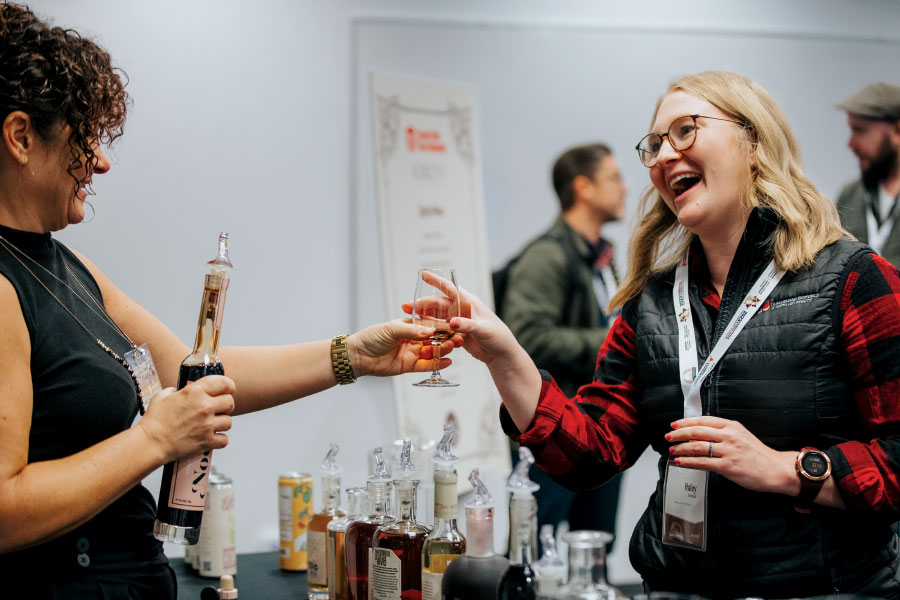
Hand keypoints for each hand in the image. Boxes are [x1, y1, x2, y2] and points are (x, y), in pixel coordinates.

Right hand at [138, 375, 235, 462]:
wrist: (150, 442)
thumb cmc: (155, 421)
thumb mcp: (163, 395)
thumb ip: (179, 390)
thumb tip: (185, 391)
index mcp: (195, 392)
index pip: (225, 383)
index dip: (228, 386)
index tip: (227, 389)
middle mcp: (204, 407)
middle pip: (230, 402)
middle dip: (224, 405)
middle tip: (216, 408)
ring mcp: (207, 425)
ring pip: (229, 421)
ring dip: (221, 423)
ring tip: (210, 424)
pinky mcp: (207, 441)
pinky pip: (224, 439)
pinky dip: (219, 439)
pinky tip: (210, 436)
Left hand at [348, 320, 462, 376]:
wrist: (358, 356)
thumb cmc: (371, 338)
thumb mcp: (391, 329)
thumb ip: (411, 331)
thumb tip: (430, 331)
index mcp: (408, 326)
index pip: (429, 325)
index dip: (442, 326)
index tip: (454, 325)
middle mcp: (412, 339)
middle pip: (434, 339)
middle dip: (446, 338)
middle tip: (458, 337)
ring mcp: (412, 353)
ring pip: (432, 352)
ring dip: (444, 350)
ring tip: (454, 347)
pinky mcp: (409, 366)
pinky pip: (427, 365)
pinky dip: (437, 364)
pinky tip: (448, 361)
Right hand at [401, 272, 519, 368]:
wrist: (502, 354)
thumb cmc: (499, 337)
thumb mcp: (484, 330)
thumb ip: (468, 326)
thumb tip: (452, 322)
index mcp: (470, 302)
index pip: (450, 288)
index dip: (436, 281)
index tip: (423, 274)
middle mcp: (462, 309)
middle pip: (438, 303)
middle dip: (422, 303)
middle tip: (406, 306)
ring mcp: (459, 321)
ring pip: (437, 317)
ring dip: (424, 317)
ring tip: (409, 318)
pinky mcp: (457, 333)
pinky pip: (440, 329)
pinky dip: (431, 330)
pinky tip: (420, 331)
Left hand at [667, 416, 798, 495]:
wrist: (775, 470)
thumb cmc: (758, 455)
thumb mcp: (741, 435)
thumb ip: (723, 433)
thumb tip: (699, 434)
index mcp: (732, 426)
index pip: (703, 420)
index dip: (685, 422)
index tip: (675, 425)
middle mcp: (729, 436)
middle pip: (697, 431)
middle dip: (679, 434)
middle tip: (669, 437)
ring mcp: (728, 451)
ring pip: (697, 446)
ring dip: (681, 448)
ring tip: (672, 450)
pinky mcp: (728, 466)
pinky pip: (702, 462)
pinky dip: (688, 462)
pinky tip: (680, 462)